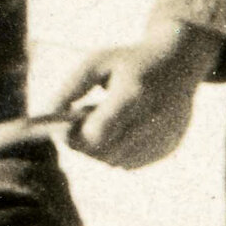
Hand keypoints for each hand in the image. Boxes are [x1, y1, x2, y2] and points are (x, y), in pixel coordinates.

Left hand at [55, 13, 221, 170]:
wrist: (179, 62)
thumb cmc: (129, 61)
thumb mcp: (96, 63)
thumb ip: (69, 89)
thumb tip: (46, 117)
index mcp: (133, 94)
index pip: (96, 134)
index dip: (74, 137)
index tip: (62, 129)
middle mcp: (153, 119)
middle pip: (104, 153)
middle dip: (84, 144)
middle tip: (80, 124)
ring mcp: (165, 136)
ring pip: (116, 162)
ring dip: (102, 148)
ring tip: (106, 121)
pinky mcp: (170, 146)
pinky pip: (131, 164)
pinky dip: (120, 152)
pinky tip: (124, 129)